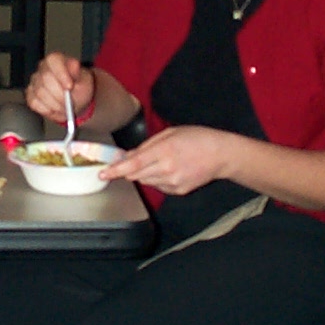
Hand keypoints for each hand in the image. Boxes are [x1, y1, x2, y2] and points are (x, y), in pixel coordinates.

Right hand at [26, 51, 92, 125]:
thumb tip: (74, 64)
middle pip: (45, 78)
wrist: (75, 100)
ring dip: (54, 104)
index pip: (54, 61)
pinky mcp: (30, 94)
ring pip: (40, 93)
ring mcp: (35, 81)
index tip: (69, 87)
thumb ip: (79, 75)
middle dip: (59, 94)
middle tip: (69, 104)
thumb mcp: (85, 81)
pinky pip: (34, 103)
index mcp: (56, 59)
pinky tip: (55, 109)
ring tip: (64, 107)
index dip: (61, 74)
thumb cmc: (79, 87)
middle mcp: (42, 68)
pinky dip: (47, 110)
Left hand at [102, 125, 232, 195]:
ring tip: (158, 161)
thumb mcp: (170, 133)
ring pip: (145, 181)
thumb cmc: (197, 138)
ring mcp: (173, 182)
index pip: (133, 164)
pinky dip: (156, 179)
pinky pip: (158, 186)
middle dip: (128, 170)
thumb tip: (128, 156)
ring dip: (143, 173)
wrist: (221, 155)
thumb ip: (147, 145)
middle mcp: (167, 169)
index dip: (116, 170)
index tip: (103, 174)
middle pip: (136, 175)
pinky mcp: (178, 191)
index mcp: (164, 151)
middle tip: (129, 161)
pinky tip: (168, 169)